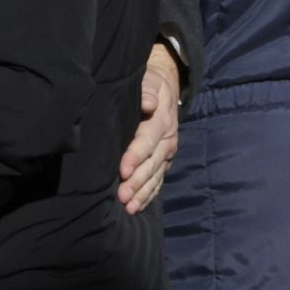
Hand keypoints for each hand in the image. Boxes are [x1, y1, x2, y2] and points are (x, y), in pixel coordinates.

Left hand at [117, 43, 179, 213]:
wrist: (166, 89)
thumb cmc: (151, 85)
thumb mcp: (149, 82)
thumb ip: (147, 92)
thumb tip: (148, 103)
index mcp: (161, 123)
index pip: (146, 142)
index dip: (135, 157)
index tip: (122, 170)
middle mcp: (166, 141)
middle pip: (151, 165)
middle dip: (137, 182)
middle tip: (122, 197)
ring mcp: (166, 153)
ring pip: (155, 177)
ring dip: (142, 193)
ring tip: (129, 208)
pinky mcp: (163, 161)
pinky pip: (158, 180)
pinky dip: (149, 194)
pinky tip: (138, 206)